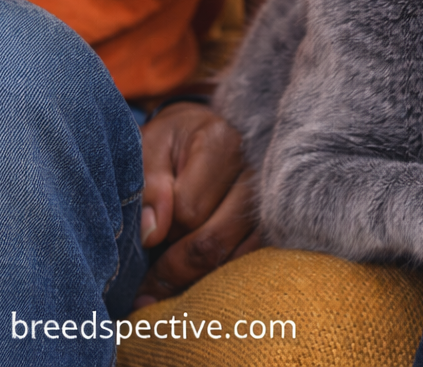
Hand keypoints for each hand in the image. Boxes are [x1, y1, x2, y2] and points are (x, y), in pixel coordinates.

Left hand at [134, 103, 259, 306]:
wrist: (209, 133)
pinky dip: (223, 275)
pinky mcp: (276, 218)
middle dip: (175, 267)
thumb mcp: (149, 148)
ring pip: (234, 256)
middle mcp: (255, 169)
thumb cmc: (174, 142)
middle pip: (213, 238)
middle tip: (145, 290)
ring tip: (171, 279)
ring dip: (198, 277)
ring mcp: (271, 196)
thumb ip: (148, 187)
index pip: (188, 210)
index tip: (148, 234)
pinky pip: (251, 260)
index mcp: (221, 143)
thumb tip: (153, 234)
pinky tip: (200, 273)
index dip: (162, 230)